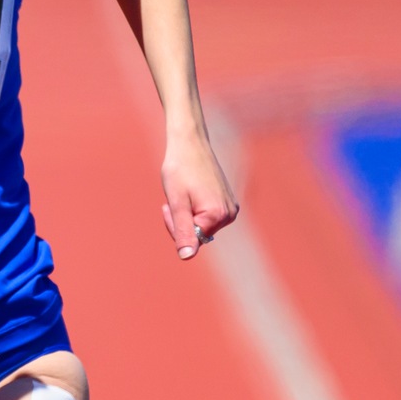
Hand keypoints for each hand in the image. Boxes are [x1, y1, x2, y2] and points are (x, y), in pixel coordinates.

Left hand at [160, 129, 237, 259]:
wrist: (190, 143)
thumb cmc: (179, 169)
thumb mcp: (176, 202)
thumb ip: (183, 230)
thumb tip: (187, 256)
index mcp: (218, 215)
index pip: (192, 240)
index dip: (175, 226)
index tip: (169, 205)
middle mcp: (230, 215)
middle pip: (198, 234)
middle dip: (181, 222)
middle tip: (174, 199)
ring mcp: (231, 209)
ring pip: (201, 226)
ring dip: (187, 215)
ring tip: (183, 193)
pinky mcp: (228, 203)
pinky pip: (207, 216)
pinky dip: (195, 209)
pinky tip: (192, 192)